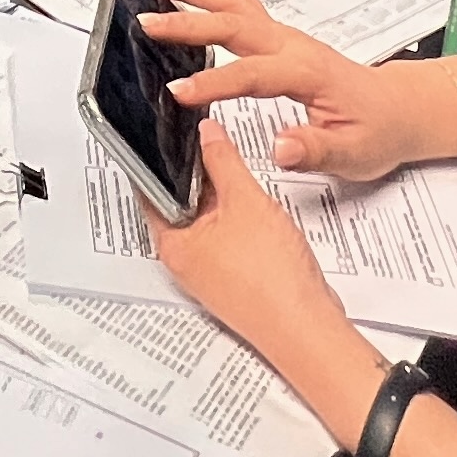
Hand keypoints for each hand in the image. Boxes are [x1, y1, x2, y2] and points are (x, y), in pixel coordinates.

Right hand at [144, 0, 430, 180]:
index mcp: (306, 73)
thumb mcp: (353, 154)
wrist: (400, 109)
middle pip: (234, 24)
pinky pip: (242, 3)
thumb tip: (282, 148)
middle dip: (188, 21)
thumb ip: (315, 149)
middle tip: (148, 21)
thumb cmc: (377, 130)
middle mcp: (293, 46)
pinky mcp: (280, 38)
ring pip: (236, 4)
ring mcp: (286, 37)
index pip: (251, 74)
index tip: (178, 92)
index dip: (212, 82)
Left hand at [152, 122, 359, 375]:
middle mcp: (185, 259)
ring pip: (205, 218)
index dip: (157, 155)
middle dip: (193, 171)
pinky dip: (234, 215)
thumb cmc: (271, 279)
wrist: (306, 327)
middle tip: (203, 136)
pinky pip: (225, 235)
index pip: (150, 188)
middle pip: (179, 201)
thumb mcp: (245, 201)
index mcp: (172, 243)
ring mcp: (209, 270)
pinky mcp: (233, 277)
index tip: (163, 129)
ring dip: (218, 193)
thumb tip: (206, 132)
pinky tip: (251, 200)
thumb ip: (223, 159)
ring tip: (230, 164)